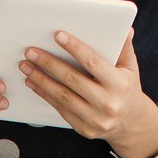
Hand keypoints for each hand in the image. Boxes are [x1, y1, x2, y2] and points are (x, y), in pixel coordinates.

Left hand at [21, 30, 157, 157]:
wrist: (131, 123)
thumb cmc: (127, 89)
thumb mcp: (130, 67)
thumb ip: (125, 47)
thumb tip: (126, 28)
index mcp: (119, 85)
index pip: (93, 63)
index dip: (75, 48)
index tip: (58, 36)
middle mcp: (107, 103)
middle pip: (72, 80)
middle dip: (49, 64)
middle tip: (31, 52)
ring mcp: (95, 119)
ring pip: (62, 96)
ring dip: (41, 80)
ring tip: (26, 66)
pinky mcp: (84, 129)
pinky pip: (61, 109)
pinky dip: (45, 94)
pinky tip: (34, 83)